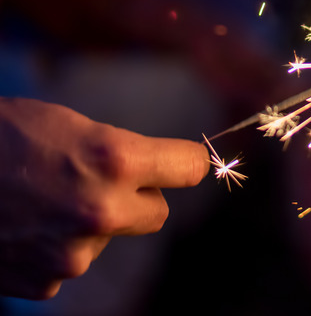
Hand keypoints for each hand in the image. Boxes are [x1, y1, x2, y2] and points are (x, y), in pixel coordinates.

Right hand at [0, 98, 208, 299]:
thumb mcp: (68, 125)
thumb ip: (120, 151)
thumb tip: (163, 169)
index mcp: (114, 159)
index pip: (191, 168)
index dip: (186, 163)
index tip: (183, 162)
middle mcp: (101, 210)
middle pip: (157, 213)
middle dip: (140, 198)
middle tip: (102, 180)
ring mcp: (72, 253)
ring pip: (109, 237)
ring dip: (91, 222)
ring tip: (42, 197)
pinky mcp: (44, 281)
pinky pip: (70, 262)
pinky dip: (56, 246)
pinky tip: (24, 223)